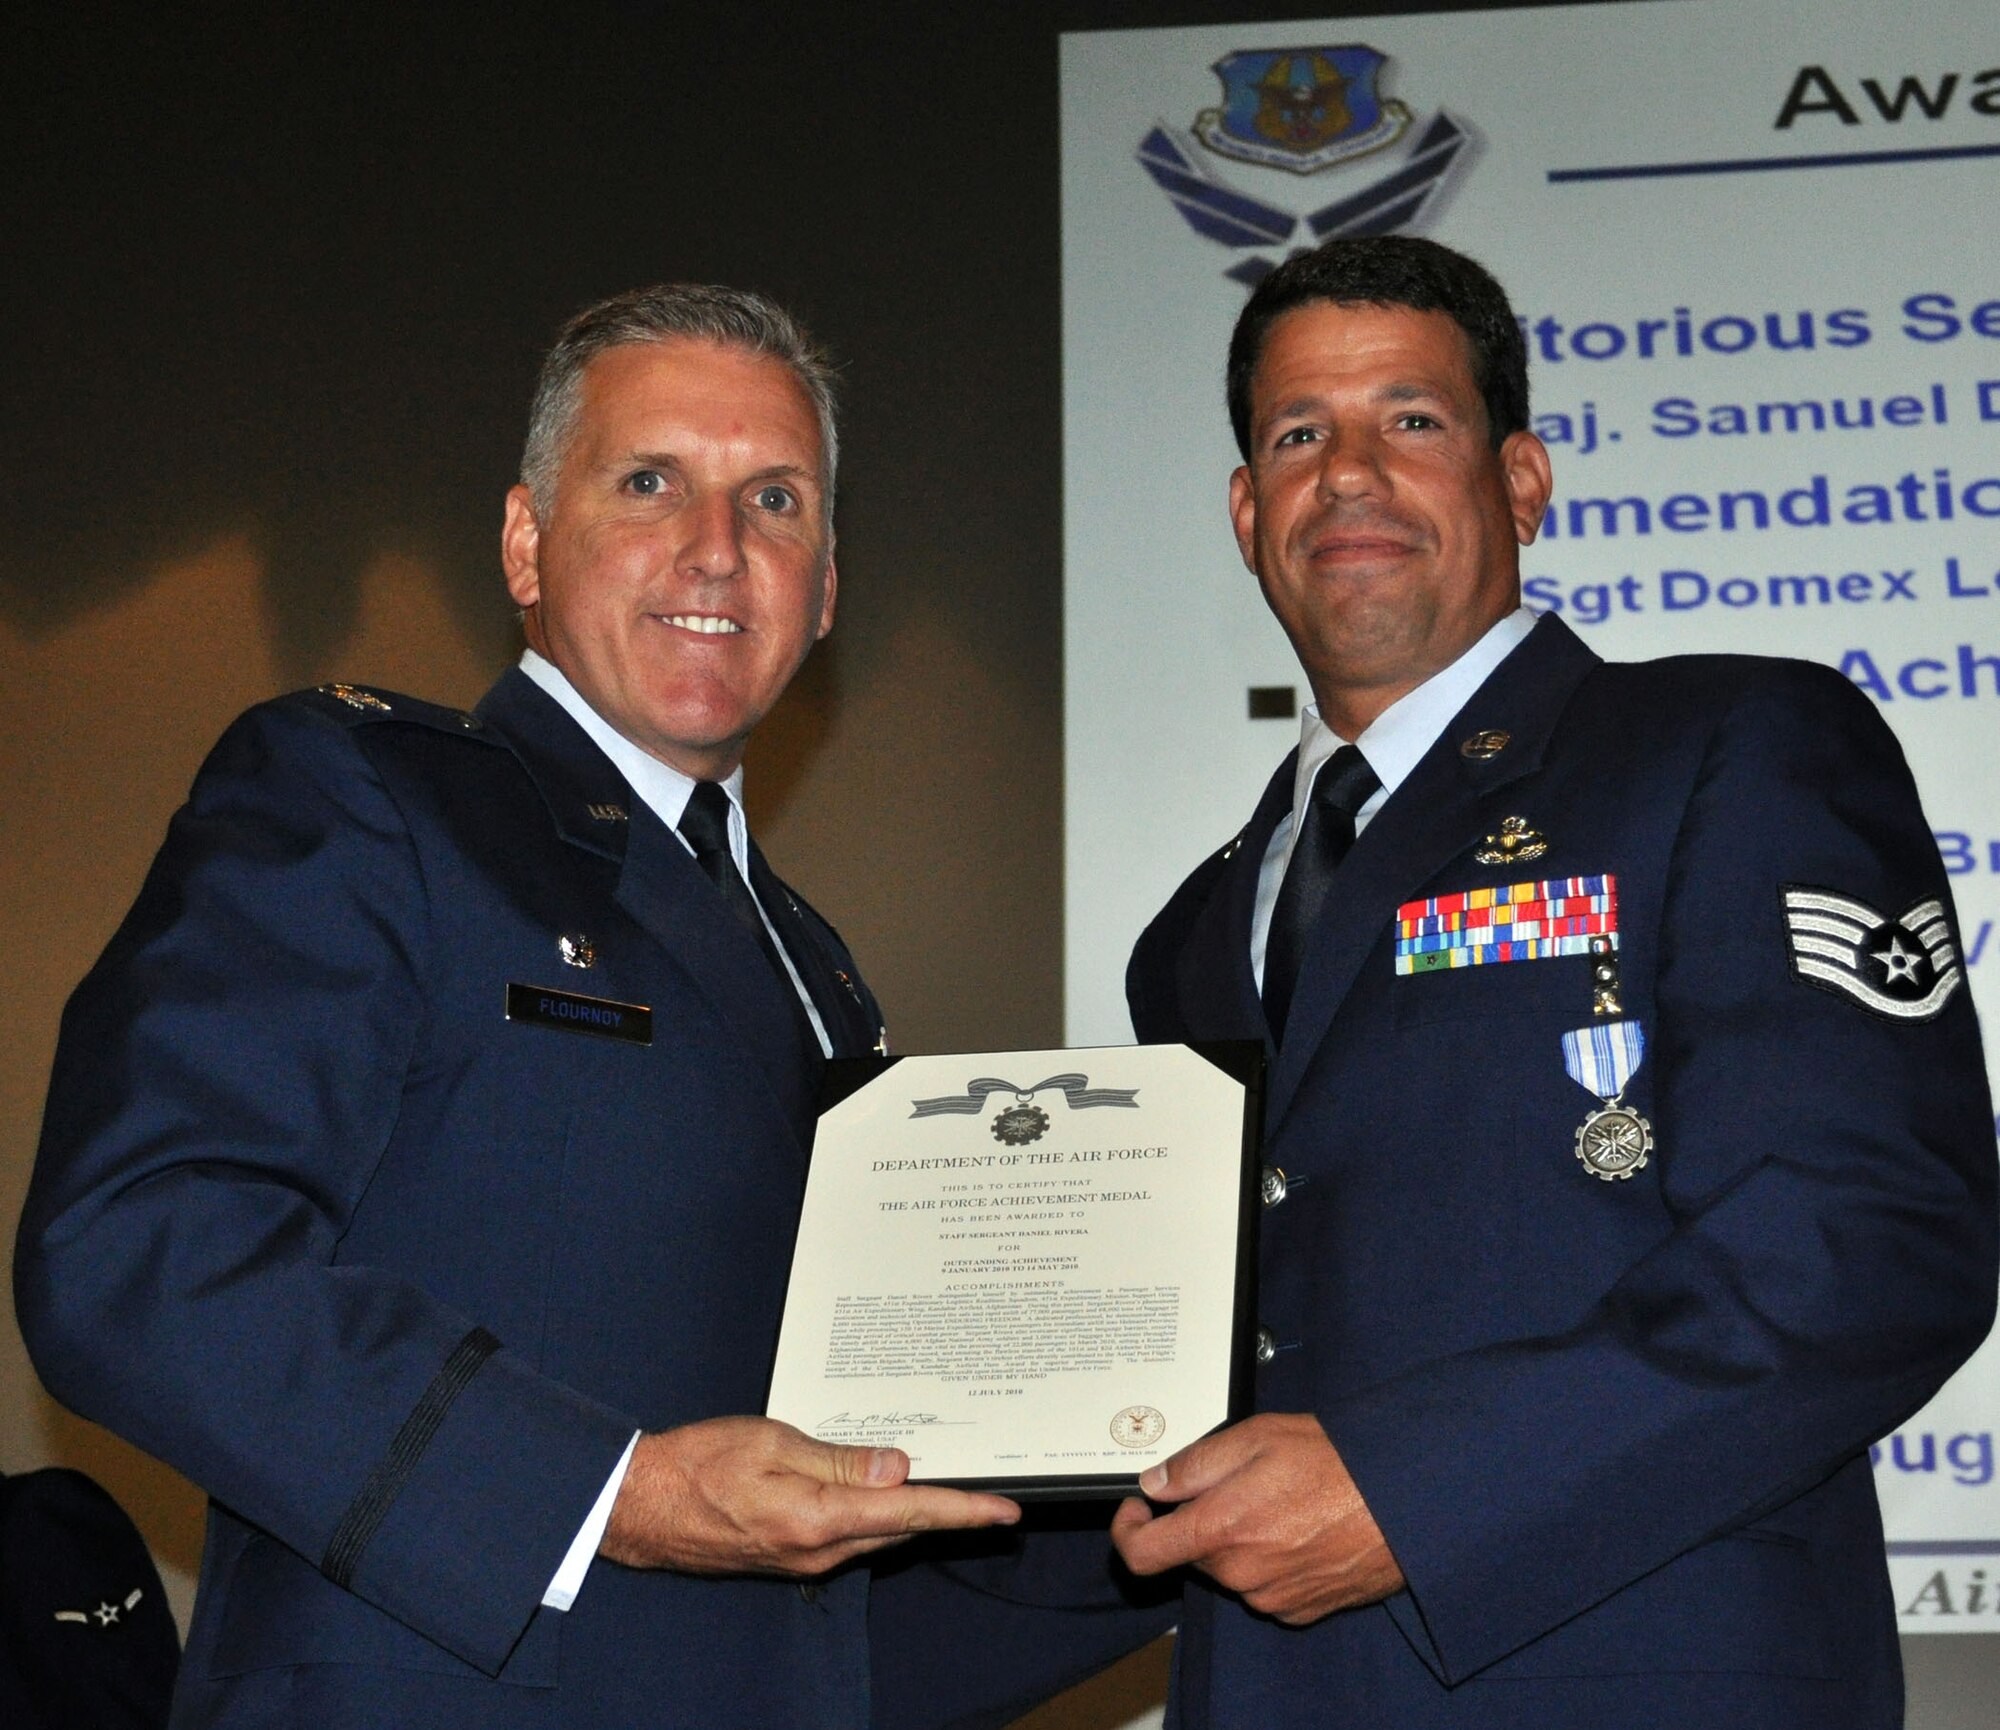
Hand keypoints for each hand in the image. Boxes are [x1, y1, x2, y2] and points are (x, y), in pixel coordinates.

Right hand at [600, 1416, 1018, 1575]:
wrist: (643, 1506)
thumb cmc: (699, 1464)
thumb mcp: (772, 1443)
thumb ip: (838, 1459)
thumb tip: (897, 1468)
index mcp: (816, 1520)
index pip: (908, 1514)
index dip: (962, 1511)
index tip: (1004, 1510)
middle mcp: (817, 1551)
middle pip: (900, 1530)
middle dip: (946, 1511)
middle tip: (989, 1489)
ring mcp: (805, 1559)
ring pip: (877, 1535)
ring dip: (911, 1513)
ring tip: (947, 1486)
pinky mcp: (793, 1556)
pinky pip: (850, 1536)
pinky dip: (876, 1516)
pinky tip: (883, 1491)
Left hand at [1109, 1412, 1401, 1624]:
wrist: (1402, 1501)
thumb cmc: (1336, 1463)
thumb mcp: (1255, 1438)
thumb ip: (1194, 1464)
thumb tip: (1155, 1483)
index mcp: (1220, 1530)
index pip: (1142, 1555)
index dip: (1129, 1530)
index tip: (1138, 1510)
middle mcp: (1240, 1573)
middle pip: (1193, 1553)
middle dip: (1201, 1520)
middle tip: (1239, 1482)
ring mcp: (1271, 1597)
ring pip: (1230, 1569)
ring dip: (1238, 1540)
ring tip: (1281, 1501)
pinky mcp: (1300, 1610)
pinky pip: (1265, 1587)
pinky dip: (1269, 1562)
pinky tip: (1300, 1529)